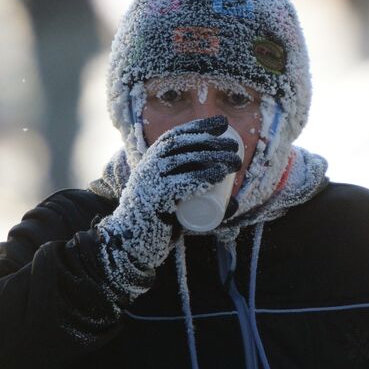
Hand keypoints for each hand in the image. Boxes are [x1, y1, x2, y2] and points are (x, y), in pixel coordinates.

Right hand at [95, 115, 241, 301]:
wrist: (133, 243)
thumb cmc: (161, 221)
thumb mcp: (181, 205)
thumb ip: (204, 204)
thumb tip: (235, 203)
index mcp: (152, 160)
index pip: (176, 136)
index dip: (199, 126)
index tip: (223, 124)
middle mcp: (149, 166)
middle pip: (183, 146)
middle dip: (211, 141)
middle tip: (235, 148)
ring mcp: (149, 181)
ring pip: (184, 161)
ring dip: (212, 157)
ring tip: (234, 161)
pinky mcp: (153, 199)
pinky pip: (179, 183)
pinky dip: (200, 177)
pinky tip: (217, 174)